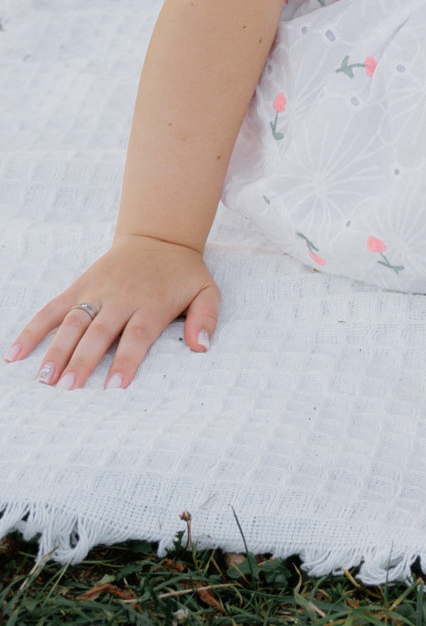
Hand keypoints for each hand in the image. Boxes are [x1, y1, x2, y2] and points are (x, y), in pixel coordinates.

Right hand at [8, 235, 219, 390]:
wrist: (159, 236)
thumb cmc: (182, 273)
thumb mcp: (207, 290)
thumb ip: (206, 318)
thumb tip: (202, 347)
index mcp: (151, 304)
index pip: (136, 335)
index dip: (125, 360)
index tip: (113, 387)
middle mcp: (120, 298)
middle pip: (98, 333)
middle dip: (83, 361)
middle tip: (68, 389)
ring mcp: (96, 292)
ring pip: (72, 323)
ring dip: (56, 350)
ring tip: (44, 378)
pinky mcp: (79, 287)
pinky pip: (52, 309)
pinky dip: (33, 329)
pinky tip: (15, 354)